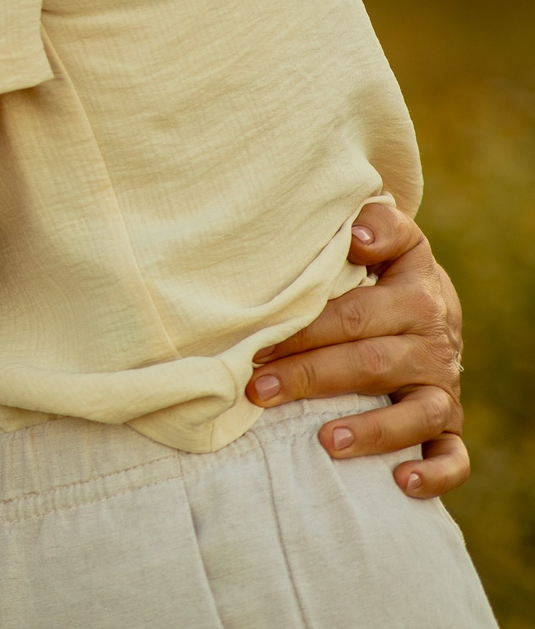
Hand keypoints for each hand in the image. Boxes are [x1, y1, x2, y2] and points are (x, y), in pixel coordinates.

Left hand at [246, 201, 465, 497]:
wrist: (432, 303)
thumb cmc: (385, 271)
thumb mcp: (390, 239)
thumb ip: (377, 225)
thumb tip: (356, 236)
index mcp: (413, 296)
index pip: (356, 315)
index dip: (305, 329)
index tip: (255, 342)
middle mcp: (432, 344)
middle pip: (372, 364)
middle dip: (311, 377)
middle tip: (257, 388)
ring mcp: (442, 387)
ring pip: (417, 414)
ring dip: (372, 430)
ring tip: (324, 441)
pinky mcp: (450, 424)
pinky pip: (454, 455)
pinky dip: (435, 473)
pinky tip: (400, 483)